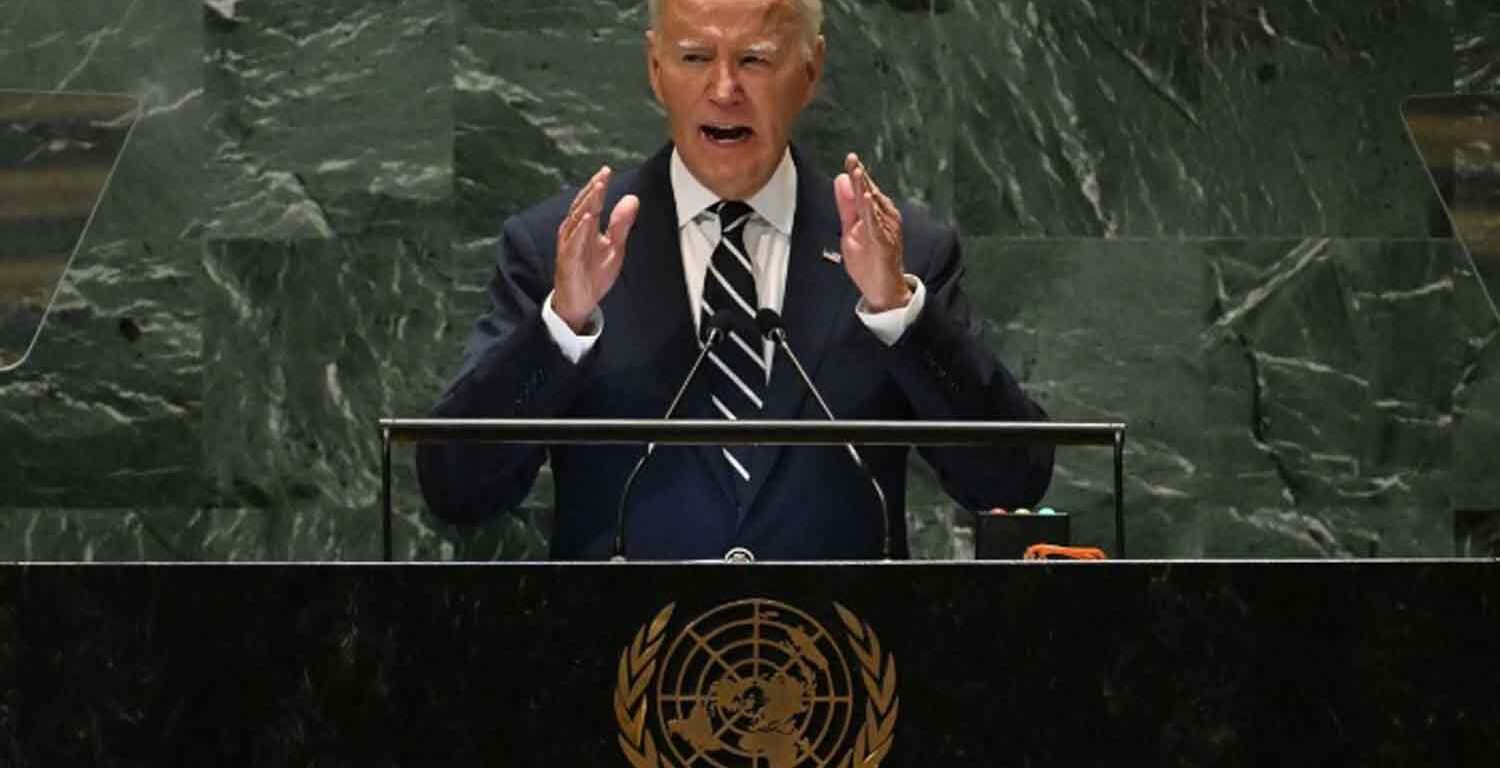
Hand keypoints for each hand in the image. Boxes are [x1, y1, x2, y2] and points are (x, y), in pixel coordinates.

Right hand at [554, 166, 639, 331]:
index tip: (607, 170)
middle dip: (593, 188)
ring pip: (577, 219)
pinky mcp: (567, 260)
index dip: (599, 186)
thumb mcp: (614, 247)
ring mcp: (569, 245)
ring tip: (598, 188)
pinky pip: (573, 242)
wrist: (580, 301)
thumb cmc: (594, 273)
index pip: (592, 201)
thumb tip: (632, 198)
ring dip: (587, 202)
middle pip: (583, 205)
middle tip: (604, 173)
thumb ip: (621, 224)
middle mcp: (574, 232)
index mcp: (585, 227)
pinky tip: (588, 217)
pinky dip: (580, 229)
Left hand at [834, 153, 909, 311]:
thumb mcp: (850, 230)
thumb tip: (841, 179)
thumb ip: (846, 206)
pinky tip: (868, 199)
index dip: (857, 174)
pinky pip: (878, 226)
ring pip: (874, 207)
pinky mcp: (885, 244)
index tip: (850, 158)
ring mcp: (886, 231)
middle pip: (870, 194)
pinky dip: (873, 212)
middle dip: (862, 177)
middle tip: (853, 160)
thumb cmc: (869, 261)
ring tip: (858, 173)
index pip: (865, 191)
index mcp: (874, 215)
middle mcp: (883, 219)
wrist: (883, 289)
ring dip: (866, 189)